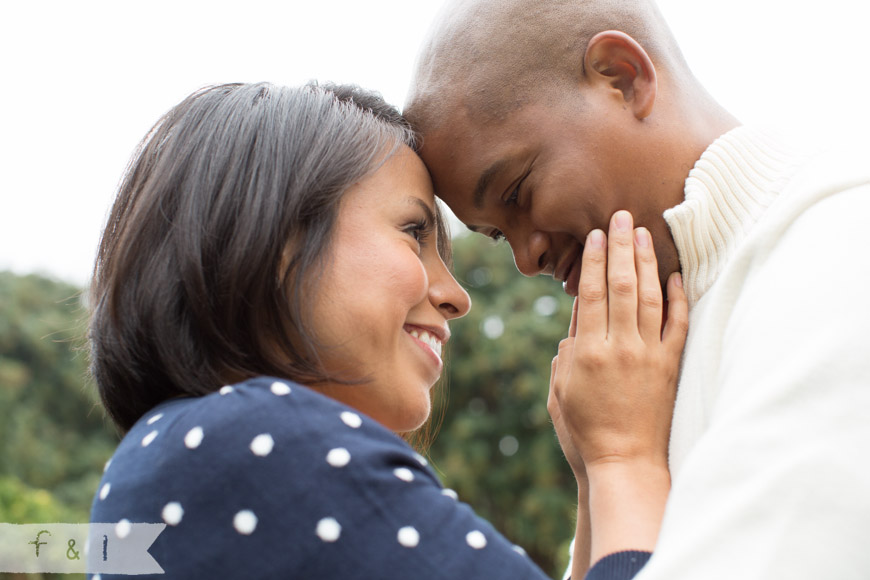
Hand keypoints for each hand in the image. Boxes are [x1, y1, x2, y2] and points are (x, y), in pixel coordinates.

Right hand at [548, 210, 686, 468]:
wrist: (624, 462)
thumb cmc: (583, 431)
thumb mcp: (560, 390)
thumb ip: (567, 351)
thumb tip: (578, 315)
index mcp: (586, 352)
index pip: (590, 293)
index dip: (592, 259)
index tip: (594, 234)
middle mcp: (619, 347)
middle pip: (620, 284)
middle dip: (619, 246)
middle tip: (620, 216)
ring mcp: (648, 355)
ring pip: (650, 296)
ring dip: (646, 261)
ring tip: (643, 232)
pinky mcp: (669, 366)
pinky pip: (677, 324)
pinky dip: (679, 297)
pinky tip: (676, 274)